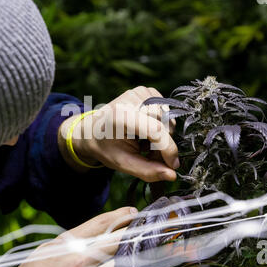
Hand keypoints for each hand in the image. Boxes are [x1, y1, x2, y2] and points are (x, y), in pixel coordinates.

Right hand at [11, 207, 136, 266]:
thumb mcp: (48, 249)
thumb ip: (71, 240)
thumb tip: (97, 233)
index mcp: (68, 243)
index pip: (101, 224)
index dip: (120, 215)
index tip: (133, 211)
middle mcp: (80, 259)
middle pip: (117, 240)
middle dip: (135, 231)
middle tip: (149, 226)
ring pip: (120, 261)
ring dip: (133, 252)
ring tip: (145, 246)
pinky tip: (130, 266)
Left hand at [58, 86, 178, 181]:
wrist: (93, 129)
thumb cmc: (106, 146)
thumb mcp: (122, 163)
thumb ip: (147, 171)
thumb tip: (172, 175)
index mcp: (121, 115)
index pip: (155, 130)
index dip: (168, 149)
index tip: (173, 165)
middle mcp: (132, 99)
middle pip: (165, 126)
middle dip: (163, 146)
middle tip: (149, 156)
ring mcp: (141, 92)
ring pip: (168, 119)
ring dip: (162, 137)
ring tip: (144, 143)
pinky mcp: (148, 91)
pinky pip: (166, 113)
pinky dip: (160, 125)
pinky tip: (146, 131)